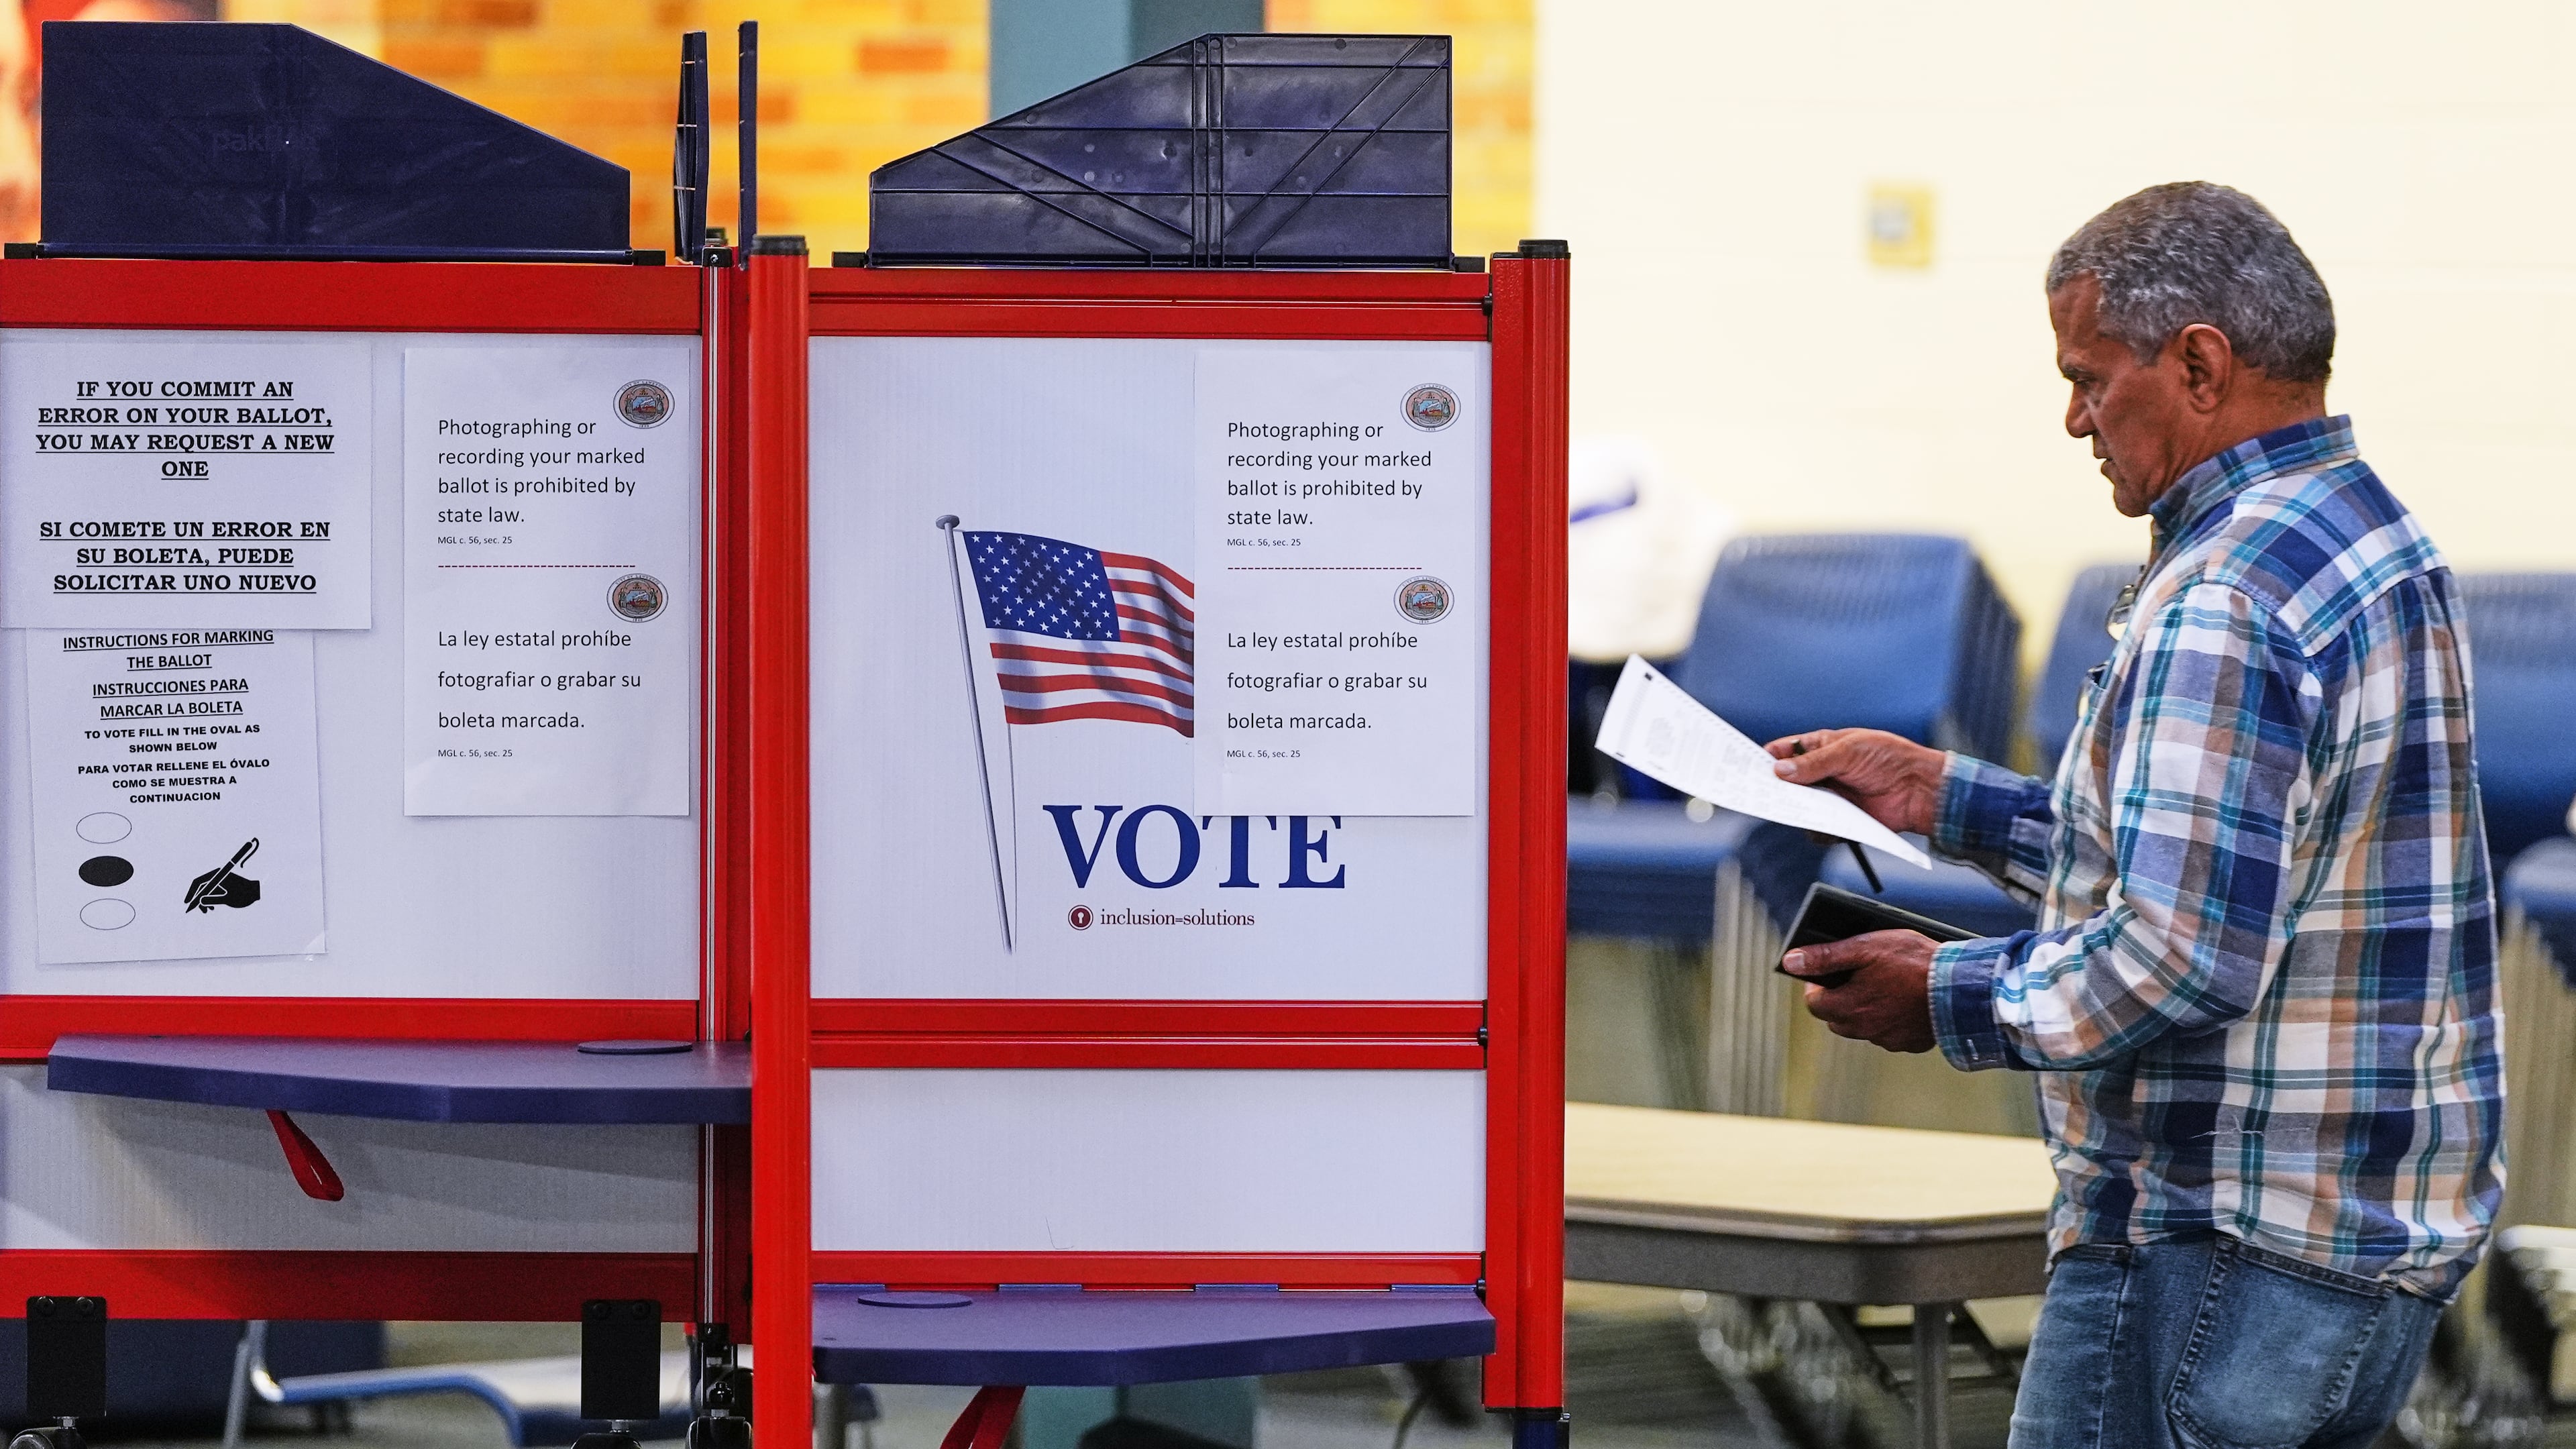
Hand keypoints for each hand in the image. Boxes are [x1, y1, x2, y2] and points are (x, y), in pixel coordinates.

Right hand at [1764, 728, 1946, 837]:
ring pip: (1798, 806)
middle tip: (1761, 792)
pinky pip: (1816, 828)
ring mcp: (1829, 797)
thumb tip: (1779, 771)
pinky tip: (1822, 821)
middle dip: (1774, 787)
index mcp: (1820, 748)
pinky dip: (1816, 827)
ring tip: (1791, 808)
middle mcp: (1820, 773)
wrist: (1919, 790)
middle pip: (1786, 782)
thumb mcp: (1848, 752)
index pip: (1784, 752)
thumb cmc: (1889, 758)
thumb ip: (1813, 763)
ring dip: (1794, 808)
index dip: (1766, 759)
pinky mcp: (1839, 820)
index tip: (1748, 767)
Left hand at [1782, 929, 1937, 1053]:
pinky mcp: (1911, 1043)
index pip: (1814, 1004)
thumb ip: (1826, 956)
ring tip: (1883, 986)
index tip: (1829, 972)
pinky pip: (1890, 1034)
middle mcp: (1865, 1030)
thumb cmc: (1915, 962)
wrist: (1961, 986)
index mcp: (1849, 1007)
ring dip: (1864, 1010)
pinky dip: (1890, 1020)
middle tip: (1857, 976)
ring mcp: (1888, 1039)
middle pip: (1836, 1018)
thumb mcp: (1865, 947)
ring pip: (1862, 1027)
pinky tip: (1903, 1002)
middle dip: (1839, 999)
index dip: (1817, 985)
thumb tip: (1791, 961)